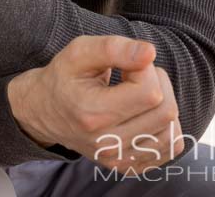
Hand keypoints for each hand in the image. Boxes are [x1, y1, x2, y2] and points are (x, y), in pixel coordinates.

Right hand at [8, 36, 183, 173]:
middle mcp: (106, 143)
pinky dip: (165, 125)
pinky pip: (170, 147)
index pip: (149, 92)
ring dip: (161, 103)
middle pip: (165, 111)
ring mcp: (118, 159)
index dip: (145, 69)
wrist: (42, 111)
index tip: (127, 64)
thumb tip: (149, 52)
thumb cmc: (62, 78)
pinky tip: (143, 112)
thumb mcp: (78, 53)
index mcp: (92, 114)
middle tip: (133, 74)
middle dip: (157, 84)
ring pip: (171, 129)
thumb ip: (112, 48)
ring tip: (136, 92)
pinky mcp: (127, 165)